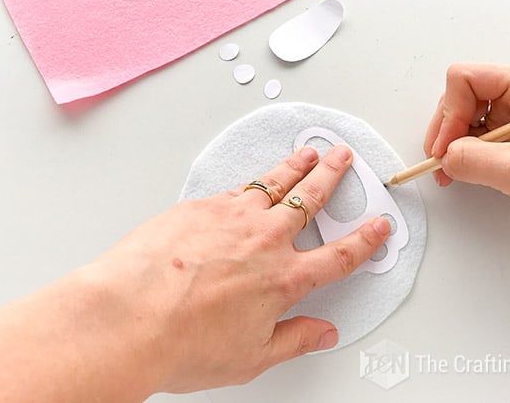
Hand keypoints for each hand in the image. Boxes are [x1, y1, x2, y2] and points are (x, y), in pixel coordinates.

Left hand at [91, 144, 390, 393]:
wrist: (131, 315)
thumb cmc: (184, 341)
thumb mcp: (251, 355)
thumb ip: (294, 339)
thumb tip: (323, 333)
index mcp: (283, 279)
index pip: (339, 256)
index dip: (365, 240)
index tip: (378, 226)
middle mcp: (264, 241)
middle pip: (310, 200)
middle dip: (331, 176)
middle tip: (342, 158)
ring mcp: (233, 217)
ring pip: (274, 183)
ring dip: (294, 166)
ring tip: (306, 153)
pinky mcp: (201, 207)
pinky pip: (236, 189)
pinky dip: (252, 181)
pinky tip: (253, 180)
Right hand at [424, 63, 509, 240]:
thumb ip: (478, 162)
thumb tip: (444, 156)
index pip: (465, 80)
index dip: (449, 114)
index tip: (446, 148)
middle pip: (459, 96)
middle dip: (446, 130)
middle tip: (444, 162)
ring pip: (462, 116)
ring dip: (452, 144)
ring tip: (454, 171)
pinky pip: (473, 134)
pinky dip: (462, 153)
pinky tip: (464, 171)